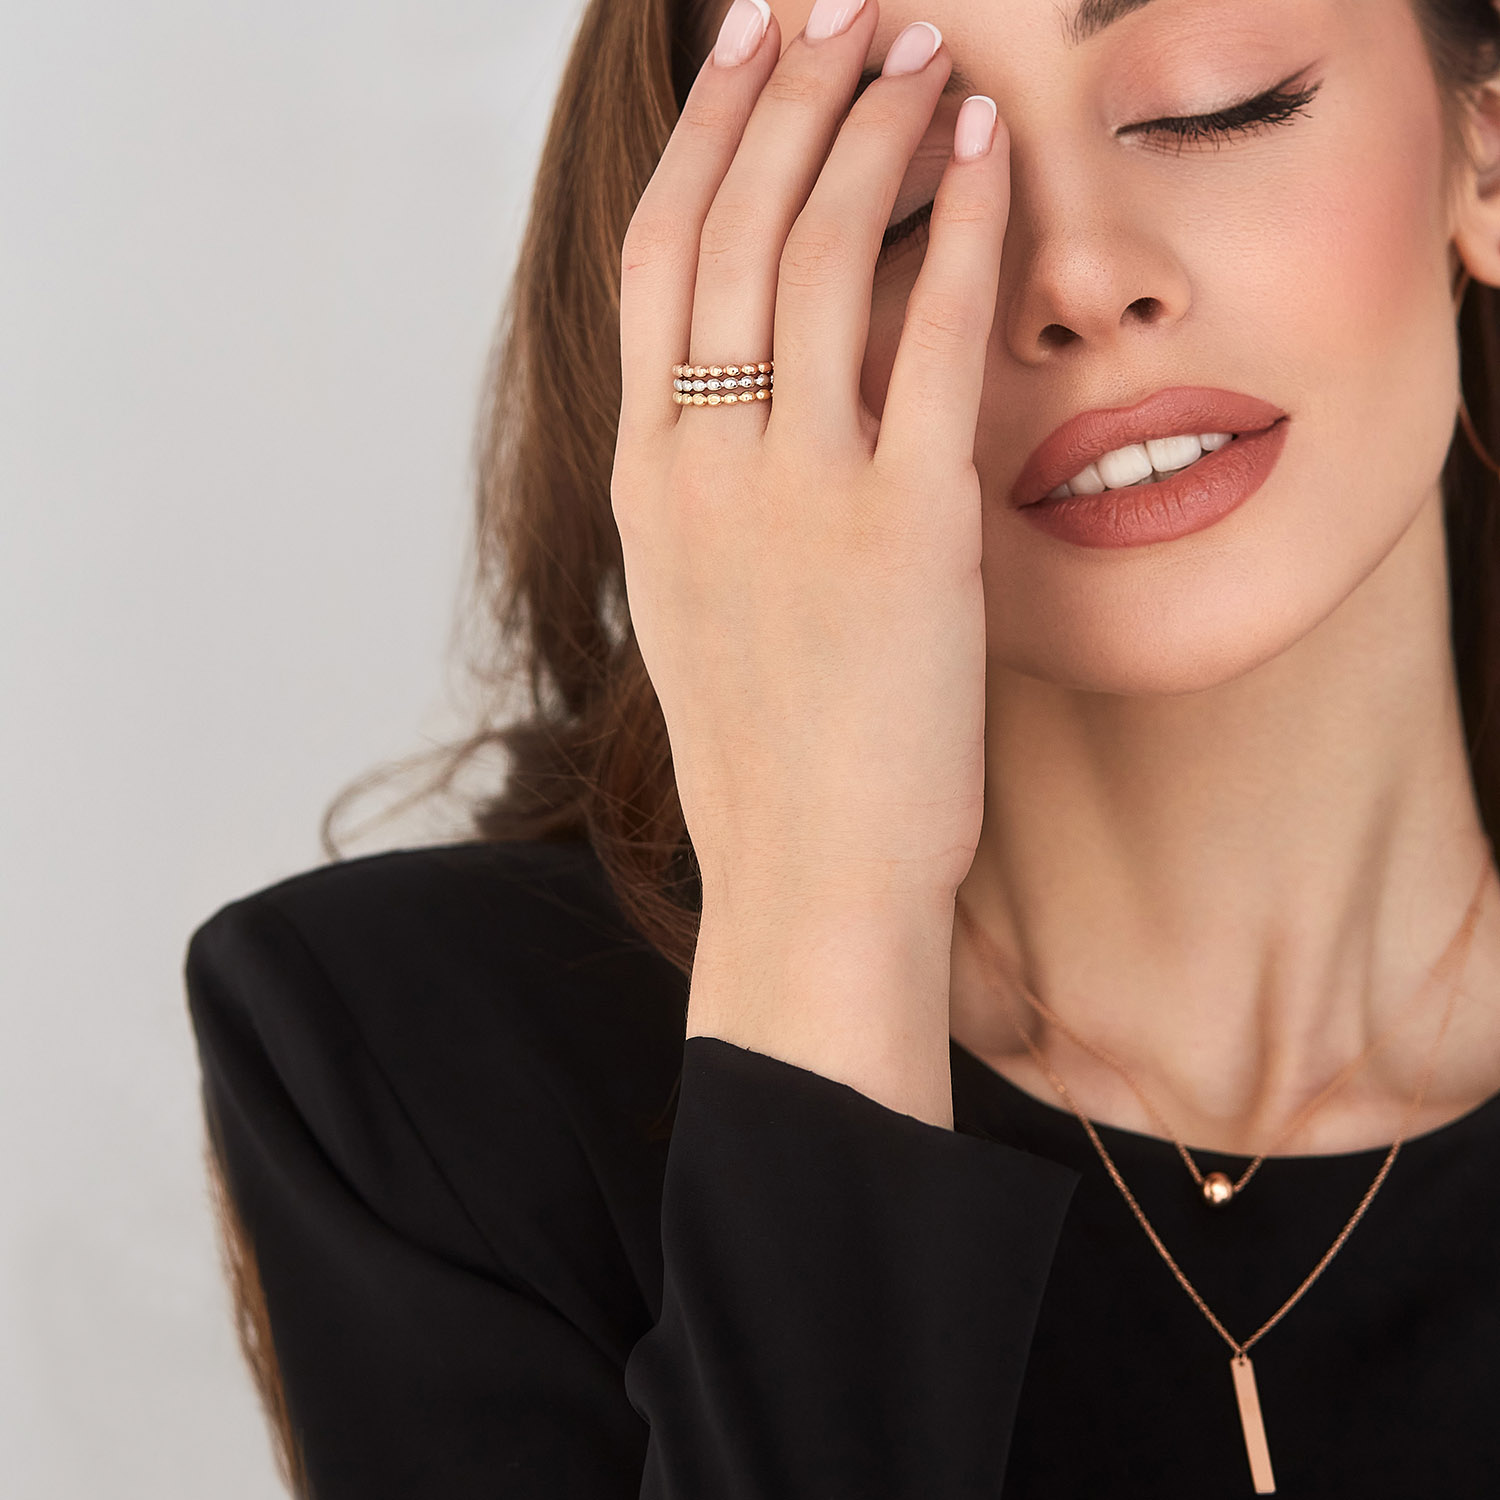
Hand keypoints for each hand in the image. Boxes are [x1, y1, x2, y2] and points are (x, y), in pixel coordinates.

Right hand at [612, 0, 1009, 916]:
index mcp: (646, 482)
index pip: (653, 262)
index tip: (740, 53)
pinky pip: (932, 337)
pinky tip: (988, 151)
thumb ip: (711, 490)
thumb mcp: (702, 607)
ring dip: (870, 129)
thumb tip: (751, 393)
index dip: (700, 139)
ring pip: (818, 255)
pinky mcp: (905, 524)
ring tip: (915, 49)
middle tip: (834, 8)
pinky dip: (961, 226)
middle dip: (784, 94)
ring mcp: (797, 491)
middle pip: (730, 226)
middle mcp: (703, 466)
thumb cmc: (769, 756)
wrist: (810, 876)